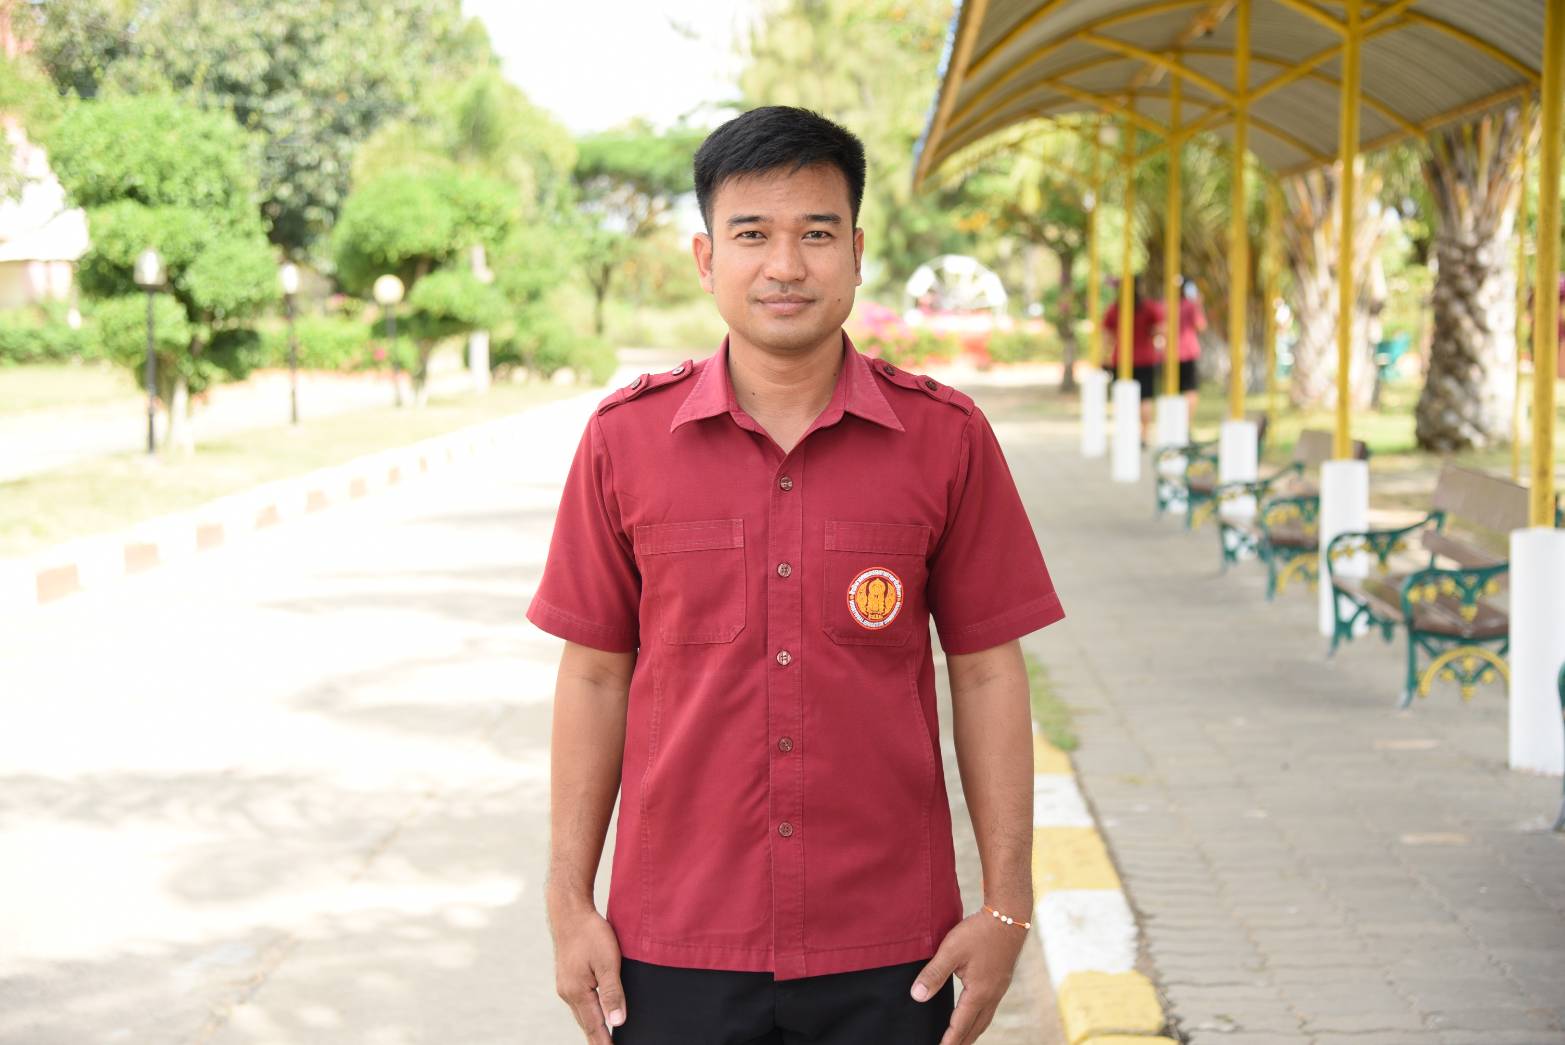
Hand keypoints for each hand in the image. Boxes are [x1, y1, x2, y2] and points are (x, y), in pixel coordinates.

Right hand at [549, 897, 626, 1042]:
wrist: (570, 912)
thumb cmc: (591, 933)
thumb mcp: (608, 962)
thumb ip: (612, 993)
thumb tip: (617, 1022)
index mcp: (577, 992)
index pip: (594, 1027)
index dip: (604, 1043)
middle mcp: (567, 993)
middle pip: (586, 1024)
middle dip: (598, 1039)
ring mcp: (565, 985)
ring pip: (582, 1014)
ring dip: (593, 1027)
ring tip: (604, 1040)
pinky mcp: (567, 977)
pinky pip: (580, 1002)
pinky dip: (589, 1013)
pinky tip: (596, 1014)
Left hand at [910, 908, 1028, 1044]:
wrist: (1009, 917)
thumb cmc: (979, 932)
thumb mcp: (951, 951)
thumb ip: (934, 974)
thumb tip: (917, 996)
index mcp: (979, 992)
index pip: (960, 1024)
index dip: (949, 1040)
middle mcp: (991, 995)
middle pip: (975, 1028)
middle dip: (962, 1041)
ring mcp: (999, 989)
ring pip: (984, 1018)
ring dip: (971, 1032)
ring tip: (961, 1039)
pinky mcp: (1001, 980)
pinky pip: (989, 1008)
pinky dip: (979, 1018)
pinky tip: (973, 1013)